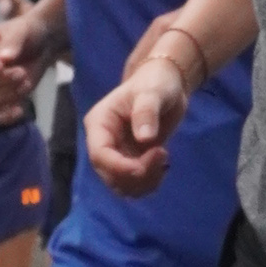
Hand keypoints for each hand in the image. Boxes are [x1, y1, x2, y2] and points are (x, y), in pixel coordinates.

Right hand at [0, 18, 40, 117]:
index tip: (0, 66)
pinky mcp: (2, 100)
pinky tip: (19, 110)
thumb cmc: (27, 33)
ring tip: (25, 84)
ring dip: (6, 96)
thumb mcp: (21, 30)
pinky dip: (6, 117)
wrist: (41, 44)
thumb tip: (4, 58)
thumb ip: (12, 42)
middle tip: (21, 73)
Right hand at [82, 53, 193, 194]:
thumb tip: (145, 138)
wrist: (166, 85)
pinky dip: (148, 183)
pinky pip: (134, 184)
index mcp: (99, 124)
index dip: (119, 167)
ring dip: (142, 183)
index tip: (144, 167)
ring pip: (120, 184)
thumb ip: (146, 112)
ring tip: (164, 162)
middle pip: (108, 174)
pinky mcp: (131, 161)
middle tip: (163, 156)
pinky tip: (163, 166)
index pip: (99, 154)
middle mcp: (103, 142)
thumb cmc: (155, 82)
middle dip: (135, 174)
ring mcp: (116, 154)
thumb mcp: (152, 92)